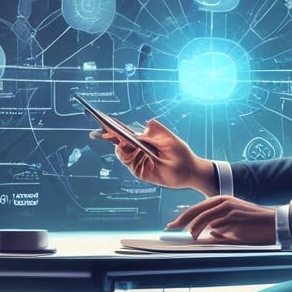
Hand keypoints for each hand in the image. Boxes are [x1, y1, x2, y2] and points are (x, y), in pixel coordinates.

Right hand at [91, 119, 216, 194]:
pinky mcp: (139, 170)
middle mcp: (139, 148)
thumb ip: (157, 131)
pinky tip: (123, 147)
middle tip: (103, 129)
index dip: (115, 126)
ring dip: (118, 144)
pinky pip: (127, 162)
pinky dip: (123, 154)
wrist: (188, 171)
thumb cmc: (181, 153)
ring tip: (117, 137)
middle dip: (110, 134)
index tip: (105, 119)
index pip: (127, 131)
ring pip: (122, 151)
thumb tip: (144, 126)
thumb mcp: (170, 138)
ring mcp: (138, 159)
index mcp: (145, 138)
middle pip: (120, 140)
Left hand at [168, 196, 276, 244]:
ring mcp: (229, 209)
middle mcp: (223, 202)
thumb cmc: (253, 225)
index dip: (183, 217)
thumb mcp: (233, 224)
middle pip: (197, 210)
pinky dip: (207, 231)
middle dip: (182, 220)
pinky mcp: (234, 217)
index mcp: (221, 200)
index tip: (172, 225)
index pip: (197, 208)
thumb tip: (207, 235)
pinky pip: (216, 224)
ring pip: (204, 217)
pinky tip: (202, 237)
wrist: (273, 223)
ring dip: (194, 229)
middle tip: (171, 228)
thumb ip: (219, 228)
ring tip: (190, 237)